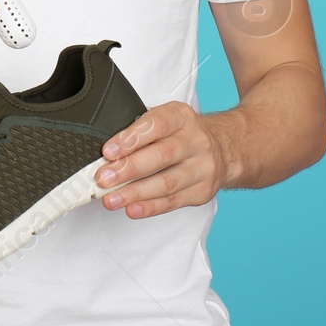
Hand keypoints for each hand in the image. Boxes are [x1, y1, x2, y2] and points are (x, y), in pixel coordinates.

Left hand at [96, 102, 230, 218]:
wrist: (221, 149)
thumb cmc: (180, 133)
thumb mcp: (163, 119)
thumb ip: (138, 131)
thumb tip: (107, 154)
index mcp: (181, 116)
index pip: (155, 125)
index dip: (130, 139)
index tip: (108, 152)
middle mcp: (197, 141)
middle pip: (161, 155)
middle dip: (128, 169)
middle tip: (104, 178)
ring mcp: (203, 167)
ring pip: (167, 182)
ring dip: (135, 193)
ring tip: (112, 199)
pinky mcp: (204, 191)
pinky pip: (174, 201)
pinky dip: (150, 207)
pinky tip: (132, 209)